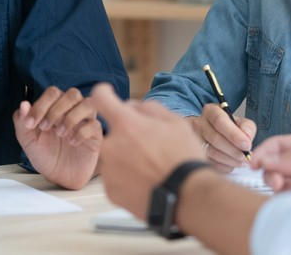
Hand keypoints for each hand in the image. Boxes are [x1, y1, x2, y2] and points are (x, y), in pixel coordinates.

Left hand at [13, 86, 101, 189]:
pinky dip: (82, 132)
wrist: (58, 177)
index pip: (53, 92)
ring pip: (88, 104)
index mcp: (55, 106)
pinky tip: (72, 143)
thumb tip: (24, 104)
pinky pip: (95, 125)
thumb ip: (22, 120)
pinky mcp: (95, 136)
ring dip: (71, 117)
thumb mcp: (27, 138)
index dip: (41, 105)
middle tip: (45, 128)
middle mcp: (72, 110)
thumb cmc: (44, 154)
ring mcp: (85, 122)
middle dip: (56, 110)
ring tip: (60, 133)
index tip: (30, 123)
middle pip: (72, 94)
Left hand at [92, 84, 204, 219]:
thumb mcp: (174, 121)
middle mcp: (111, 145)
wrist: (189, 199)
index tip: (107, 94)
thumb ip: (147, 108)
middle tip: (150, 148)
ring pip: (114, 157)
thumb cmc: (183, 158)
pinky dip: (127, 179)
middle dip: (127, 136)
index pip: (101, 98)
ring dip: (127, 159)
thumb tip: (130, 106)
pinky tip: (146, 183)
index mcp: (125, 124)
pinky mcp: (111, 191)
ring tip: (151, 169)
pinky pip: (115, 178)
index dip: (104, 93)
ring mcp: (109, 170)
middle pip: (113, 133)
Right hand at [188, 104, 255, 171]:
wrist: (212, 132)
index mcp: (210, 111)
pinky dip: (225, 166)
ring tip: (243, 161)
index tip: (247, 145)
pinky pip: (211, 163)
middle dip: (235, 150)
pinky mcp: (195, 153)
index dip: (234, 134)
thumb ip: (247, 127)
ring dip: (231, 160)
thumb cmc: (228, 127)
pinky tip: (233, 163)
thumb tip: (247, 136)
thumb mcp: (239, 122)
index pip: (219, 120)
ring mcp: (194, 139)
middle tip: (247, 156)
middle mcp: (198, 123)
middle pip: (215, 138)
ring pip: (213, 152)